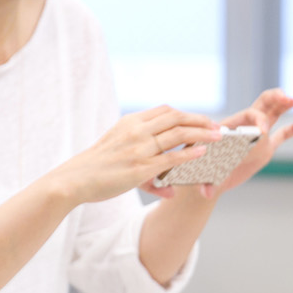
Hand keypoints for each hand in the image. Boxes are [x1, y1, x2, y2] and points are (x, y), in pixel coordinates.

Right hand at [49, 106, 219, 205]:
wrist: (76, 179)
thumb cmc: (96, 167)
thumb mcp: (117, 149)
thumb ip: (141, 155)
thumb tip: (165, 182)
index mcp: (130, 122)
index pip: (165, 110)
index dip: (187, 114)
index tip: (201, 119)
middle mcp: (136, 131)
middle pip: (176, 117)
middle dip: (200, 120)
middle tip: (217, 126)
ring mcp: (139, 149)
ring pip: (178, 134)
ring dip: (201, 133)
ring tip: (216, 136)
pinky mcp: (140, 168)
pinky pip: (171, 157)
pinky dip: (189, 152)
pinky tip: (202, 152)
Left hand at [210, 88, 292, 192]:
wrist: (208, 179)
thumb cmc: (202, 174)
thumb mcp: (203, 175)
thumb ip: (206, 183)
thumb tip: (208, 193)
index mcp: (231, 128)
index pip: (248, 115)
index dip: (258, 119)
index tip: (263, 131)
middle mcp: (245, 128)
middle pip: (261, 105)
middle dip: (273, 98)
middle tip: (284, 97)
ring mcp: (257, 136)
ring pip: (272, 114)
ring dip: (283, 105)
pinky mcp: (266, 148)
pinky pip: (282, 135)